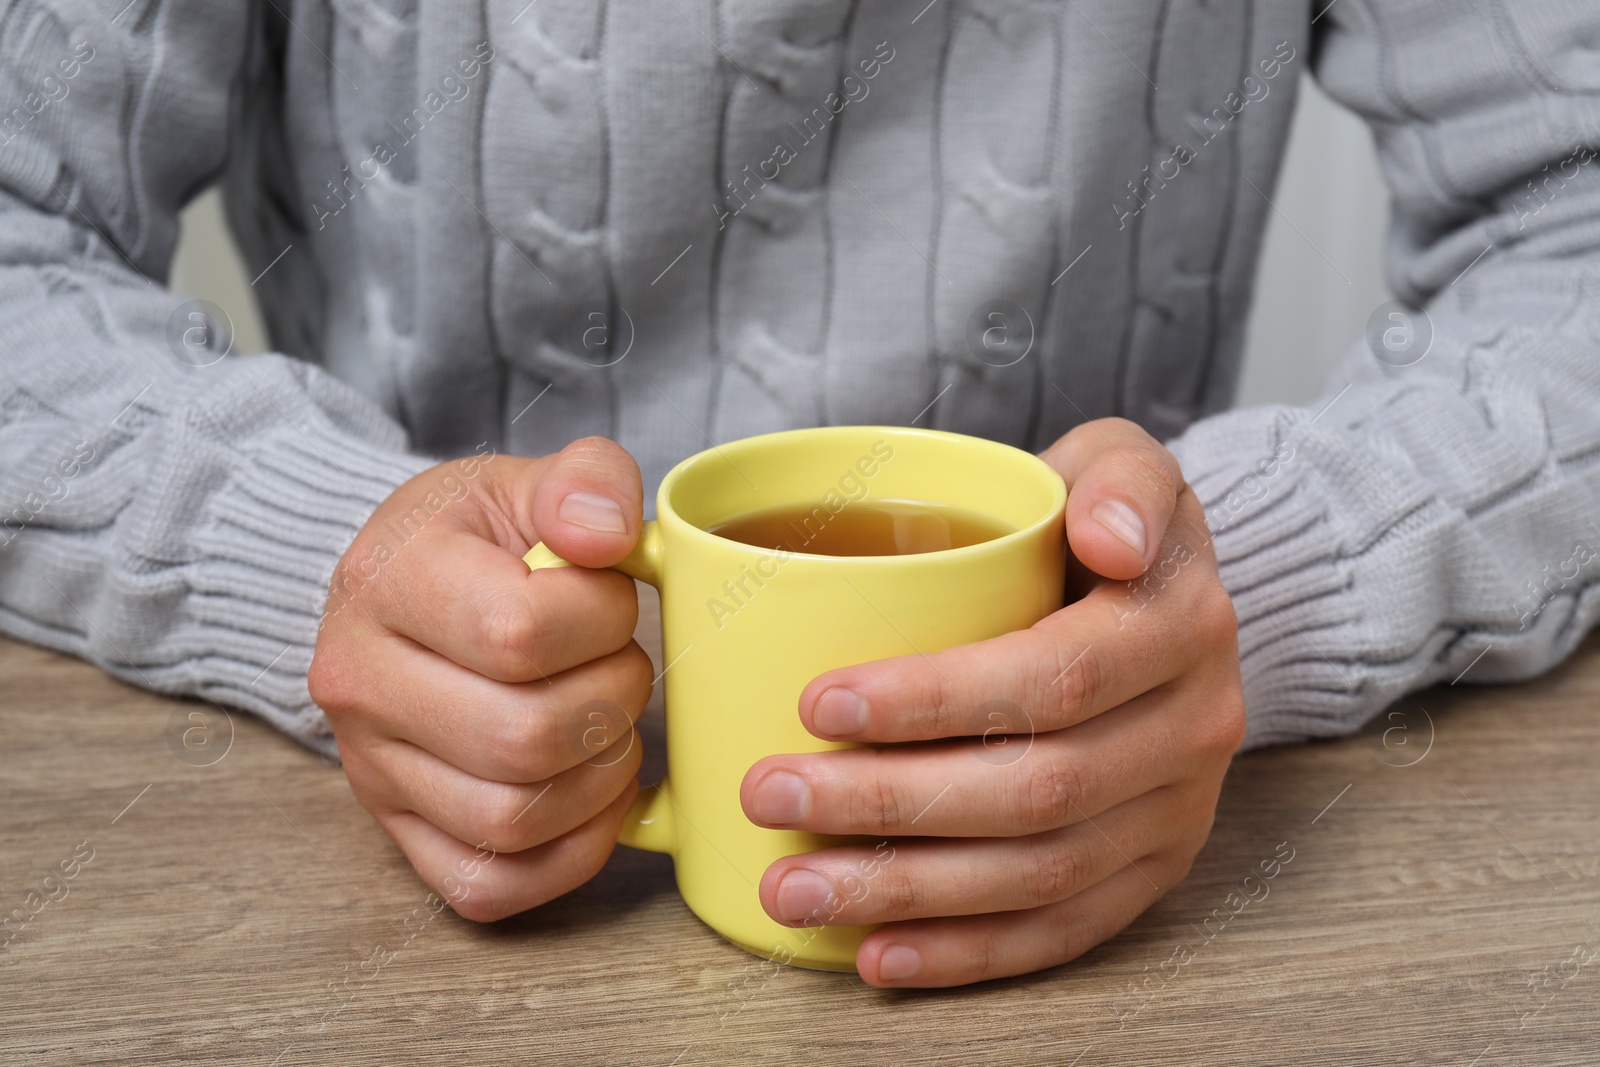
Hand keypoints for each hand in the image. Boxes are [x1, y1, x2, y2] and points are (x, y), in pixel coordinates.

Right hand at [309, 437, 651, 919]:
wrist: (394, 589)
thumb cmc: (470, 540)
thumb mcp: (522, 483)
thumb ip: (584, 482)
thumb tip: (607, 533)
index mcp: (387, 581)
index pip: (518, 633)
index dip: (601, 619)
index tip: (609, 598)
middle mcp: (360, 684)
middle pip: (524, 738)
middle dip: (612, 701)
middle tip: (620, 665)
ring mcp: (373, 770)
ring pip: (513, 819)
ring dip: (599, 777)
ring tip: (608, 723)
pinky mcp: (398, 833)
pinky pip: (489, 885)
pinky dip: (569, 851)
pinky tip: (591, 792)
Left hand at [740, 418, 1244, 986]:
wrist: (1166, 604)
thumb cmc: (1102, 526)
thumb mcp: (1121, 461)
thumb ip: (1119, 476)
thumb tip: (1110, 536)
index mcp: (1181, 624)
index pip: (1054, 676)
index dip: (933, 699)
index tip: (817, 700)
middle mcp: (1194, 728)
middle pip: (1035, 789)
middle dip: (888, 803)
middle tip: (769, 793)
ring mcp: (1177, 814)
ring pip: (1038, 874)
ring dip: (905, 891)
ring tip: (792, 887)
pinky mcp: (1152, 874)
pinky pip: (1061, 932)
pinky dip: (966, 954)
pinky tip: (875, 955)